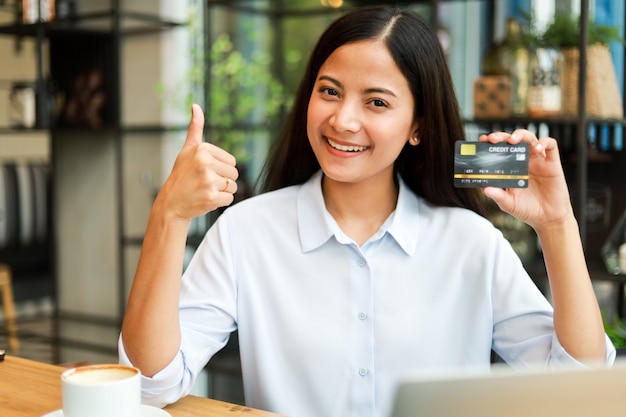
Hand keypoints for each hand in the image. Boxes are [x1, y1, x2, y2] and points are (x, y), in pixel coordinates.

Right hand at [154, 104, 238, 220]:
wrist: (171, 203)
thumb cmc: (181, 175)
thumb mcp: (187, 149)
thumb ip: (195, 128)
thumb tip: (196, 106)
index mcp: (202, 149)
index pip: (231, 161)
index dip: (221, 169)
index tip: (205, 171)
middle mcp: (205, 163)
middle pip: (234, 174)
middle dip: (223, 180)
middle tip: (205, 183)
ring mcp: (208, 181)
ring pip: (233, 187)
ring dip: (222, 191)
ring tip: (205, 190)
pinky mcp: (211, 197)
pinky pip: (229, 199)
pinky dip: (220, 202)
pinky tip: (205, 199)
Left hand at [480, 129, 572, 231]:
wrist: (548, 218)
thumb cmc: (527, 209)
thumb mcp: (509, 203)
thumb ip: (498, 196)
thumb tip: (485, 189)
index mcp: (511, 168)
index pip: (500, 150)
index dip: (491, 143)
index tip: (481, 140)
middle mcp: (523, 161)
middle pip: (512, 141)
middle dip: (502, 136)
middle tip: (492, 139)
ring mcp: (538, 161)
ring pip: (530, 138)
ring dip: (521, 135)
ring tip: (512, 140)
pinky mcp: (553, 163)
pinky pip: (551, 146)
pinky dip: (544, 143)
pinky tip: (537, 149)